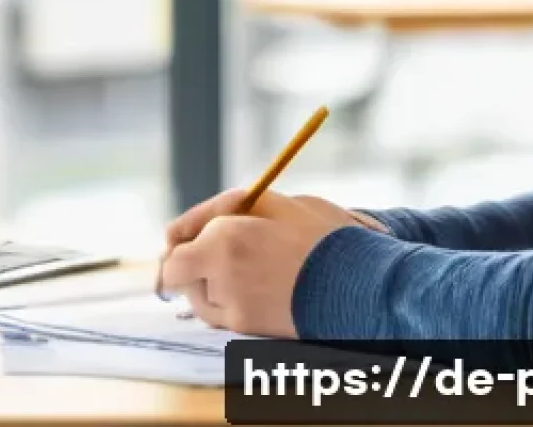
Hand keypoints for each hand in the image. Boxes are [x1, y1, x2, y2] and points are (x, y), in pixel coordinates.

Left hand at [157, 191, 366, 337]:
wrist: (359, 286)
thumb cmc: (321, 237)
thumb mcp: (275, 203)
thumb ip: (226, 208)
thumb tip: (191, 225)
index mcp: (224, 238)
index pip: (174, 245)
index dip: (179, 238)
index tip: (185, 235)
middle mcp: (220, 276)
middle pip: (178, 275)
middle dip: (188, 262)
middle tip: (209, 251)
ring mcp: (233, 308)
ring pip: (197, 298)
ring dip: (205, 283)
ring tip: (240, 268)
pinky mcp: (248, 330)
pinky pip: (220, 315)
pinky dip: (225, 302)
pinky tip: (253, 287)